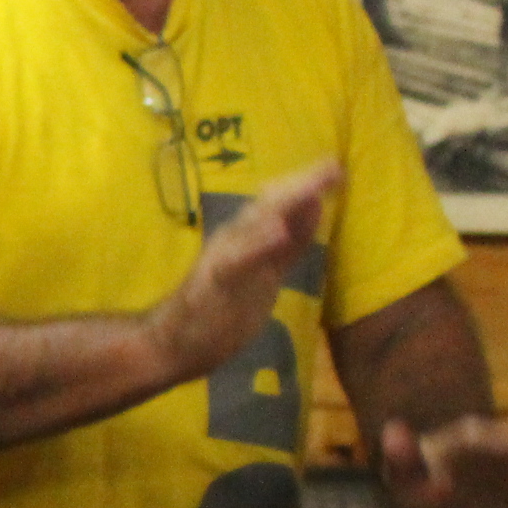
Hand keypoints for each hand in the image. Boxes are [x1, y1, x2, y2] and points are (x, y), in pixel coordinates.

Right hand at [142, 161, 339, 384]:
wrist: (173, 342)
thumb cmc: (220, 306)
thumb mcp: (265, 269)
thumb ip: (290, 242)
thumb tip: (316, 203)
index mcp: (245, 236)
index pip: (278, 203)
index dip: (305, 184)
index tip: (335, 166)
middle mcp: (233, 239)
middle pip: (269, 207)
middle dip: (300, 186)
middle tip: (333, 167)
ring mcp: (222, 260)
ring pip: (253, 227)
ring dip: (282, 207)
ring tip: (312, 190)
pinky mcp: (213, 284)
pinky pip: (237, 262)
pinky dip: (257, 245)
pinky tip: (278, 232)